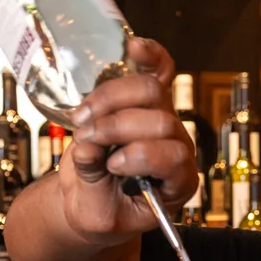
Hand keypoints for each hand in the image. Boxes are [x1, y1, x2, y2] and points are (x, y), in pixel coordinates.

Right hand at [61, 37, 197, 241]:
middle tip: (86, 139)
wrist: (93, 202)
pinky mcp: (147, 102)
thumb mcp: (97, 214)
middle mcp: (177, 147)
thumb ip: (94, 184)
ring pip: (149, 92)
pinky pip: (159, 70)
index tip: (113, 166)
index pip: (174, 158)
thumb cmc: (102, 213)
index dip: (142, 156)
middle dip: (117, 127)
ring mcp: (164, 120)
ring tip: (82, 118)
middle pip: (159, 120)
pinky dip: (149, 55)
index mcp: (178, 183)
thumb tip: (87, 148)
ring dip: (110, 99)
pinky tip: (132, 46)